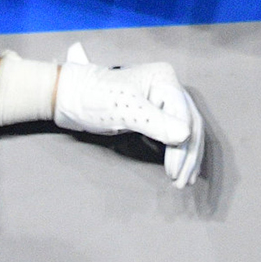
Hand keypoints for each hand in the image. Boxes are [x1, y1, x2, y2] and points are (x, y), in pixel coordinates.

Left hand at [53, 43, 203, 188]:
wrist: (70, 98)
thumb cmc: (95, 98)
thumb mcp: (125, 110)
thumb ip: (156, 122)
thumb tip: (186, 135)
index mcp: (165, 79)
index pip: (184, 114)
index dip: (183, 145)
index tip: (174, 171)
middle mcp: (168, 87)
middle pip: (190, 123)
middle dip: (189, 154)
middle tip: (182, 182)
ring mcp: (162, 101)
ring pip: (185, 130)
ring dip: (187, 156)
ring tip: (184, 181)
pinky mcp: (153, 114)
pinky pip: (173, 133)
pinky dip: (177, 152)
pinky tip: (179, 167)